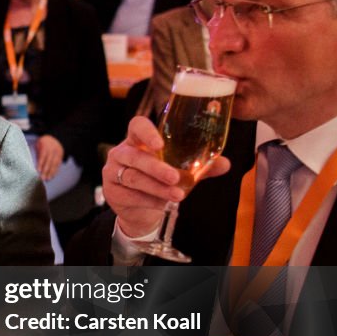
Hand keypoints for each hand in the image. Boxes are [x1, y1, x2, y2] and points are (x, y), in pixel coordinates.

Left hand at [35, 135, 64, 180]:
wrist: (55, 138)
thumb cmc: (42, 143)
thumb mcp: (38, 144)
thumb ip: (36, 153)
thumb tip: (31, 163)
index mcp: (45, 145)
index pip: (43, 156)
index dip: (41, 164)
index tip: (38, 171)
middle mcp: (52, 149)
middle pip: (49, 161)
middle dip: (46, 170)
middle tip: (42, 178)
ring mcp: (58, 153)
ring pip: (54, 164)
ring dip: (51, 172)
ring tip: (47, 179)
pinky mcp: (60, 156)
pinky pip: (58, 164)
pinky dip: (55, 171)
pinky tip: (52, 176)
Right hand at [102, 116, 229, 236]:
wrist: (139, 210)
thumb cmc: (159, 181)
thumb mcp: (179, 171)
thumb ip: (199, 167)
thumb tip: (225, 164)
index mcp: (138, 140)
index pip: (137, 126)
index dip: (146, 132)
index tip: (160, 143)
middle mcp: (121, 153)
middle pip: (135, 156)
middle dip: (156, 168)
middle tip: (175, 177)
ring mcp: (112, 172)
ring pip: (134, 178)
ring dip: (157, 187)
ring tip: (177, 195)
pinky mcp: (112, 191)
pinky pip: (130, 195)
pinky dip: (150, 200)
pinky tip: (164, 204)